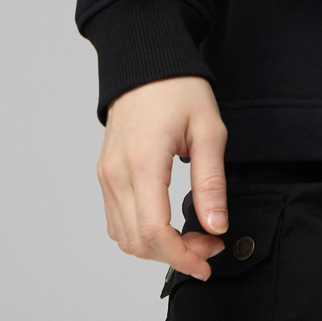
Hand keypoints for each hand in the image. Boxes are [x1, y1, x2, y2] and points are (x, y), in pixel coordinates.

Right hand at [96, 75, 229, 280]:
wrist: (146, 61)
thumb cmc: (178, 87)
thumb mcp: (208, 129)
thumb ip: (211, 182)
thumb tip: (216, 227)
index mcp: (143, 161)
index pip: (154, 232)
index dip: (183, 256)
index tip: (208, 260)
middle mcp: (116, 172)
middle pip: (138, 242)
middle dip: (175, 254)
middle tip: (209, 243)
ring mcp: (106, 174)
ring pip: (124, 237)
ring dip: (157, 247)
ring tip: (191, 234)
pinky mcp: (105, 173)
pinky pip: (116, 220)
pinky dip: (140, 233)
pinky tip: (167, 224)